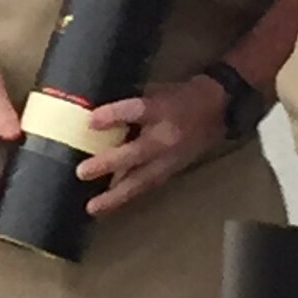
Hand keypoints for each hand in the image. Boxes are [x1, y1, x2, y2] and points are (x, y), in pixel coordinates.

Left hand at [75, 76, 228, 215]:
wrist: (216, 111)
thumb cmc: (179, 96)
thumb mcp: (156, 90)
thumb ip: (129, 104)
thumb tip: (94, 114)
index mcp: (161, 109)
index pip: (136, 110)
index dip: (114, 115)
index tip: (90, 122)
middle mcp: (165, 136)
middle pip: (135, 153)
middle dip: (108, 164)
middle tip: (82, 172)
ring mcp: (169, 158)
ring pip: (141, 180)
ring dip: (115, 195)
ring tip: (93, 207)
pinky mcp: (171, 171)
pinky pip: (147, 186)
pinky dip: (128, 196)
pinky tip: (110, 206)